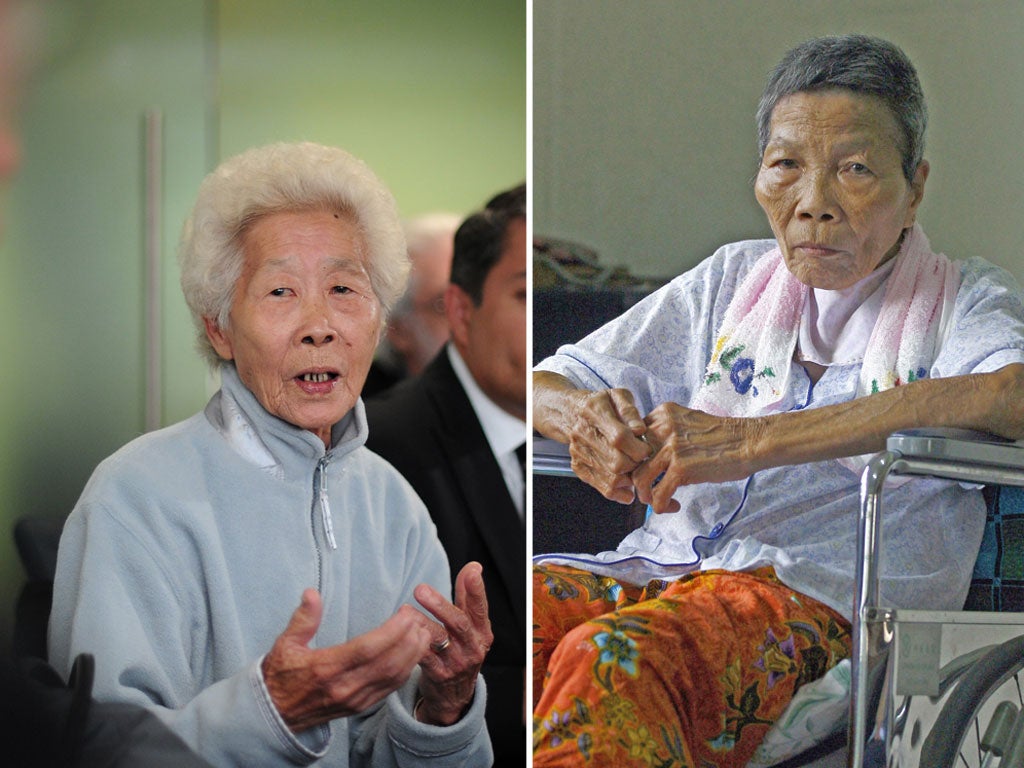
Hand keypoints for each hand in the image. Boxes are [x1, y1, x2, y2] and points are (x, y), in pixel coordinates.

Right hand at [262, 589, 432, 731]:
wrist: (275, 715)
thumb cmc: (280, 676)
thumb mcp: (284, 644)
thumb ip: (302, 619)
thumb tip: (311, 593)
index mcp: (325, 668)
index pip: (367, 649)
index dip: (391, 632)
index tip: (405, 614)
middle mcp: (343, 687)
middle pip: (386, 664)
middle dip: (409, 640)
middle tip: (418, 618)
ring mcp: (353, 700)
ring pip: (392, 678)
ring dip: (412, 656)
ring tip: (423, 633)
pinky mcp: (359, 707)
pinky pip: (389, 690)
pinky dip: (405, 672)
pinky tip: (413, 656)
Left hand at [413, 562, 492, 725]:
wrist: (455, 695)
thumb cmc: (461, 650)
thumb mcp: (470, 627)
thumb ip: (469, 598)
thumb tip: (473, 567)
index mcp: (482, 632)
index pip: (480, 608)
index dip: (476, 589)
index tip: (471, 571)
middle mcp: (473, 647)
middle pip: (459, 623)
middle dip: (440, 604)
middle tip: (420, 589)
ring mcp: (457, 663)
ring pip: (439, 639)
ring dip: (420, 623)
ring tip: (405, 610)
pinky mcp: (439, 676)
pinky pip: (424, 657)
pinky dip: (413, 643)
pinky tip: (402, 632)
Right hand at [564, 388, 653, 502]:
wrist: (572, 412)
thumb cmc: (602, 404)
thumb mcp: (618, 396)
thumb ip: (630, 411)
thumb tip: (640, 430)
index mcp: (593, 411)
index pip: (619, 437)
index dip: (639, 447)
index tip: (648, 448)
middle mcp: (582, 433)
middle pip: (616, 462)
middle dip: (637, 464)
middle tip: (643, 458)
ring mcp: (578, 453)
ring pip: (612, 478)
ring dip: (631, 478)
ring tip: (637, 468)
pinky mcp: (578, 467)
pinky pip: (603, 487)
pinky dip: (620, 491)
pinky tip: (629, 486)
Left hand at [633, 402, 759, 512]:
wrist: (748, 442)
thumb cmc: (722, 436)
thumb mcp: (688, 423)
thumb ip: (667, 434)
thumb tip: (650, 458)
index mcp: (662, 414)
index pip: (633, 439)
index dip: (636, 460)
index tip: (647, 471)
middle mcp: (661, 428)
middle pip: (632, 459)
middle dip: (637, 479)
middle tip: (649, 489)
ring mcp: (670, 448)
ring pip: (639, 479)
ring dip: (646, 495)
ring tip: (657, 501)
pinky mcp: (680, 469)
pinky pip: (658, 495)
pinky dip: (661, 506)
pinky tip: (673, 506)